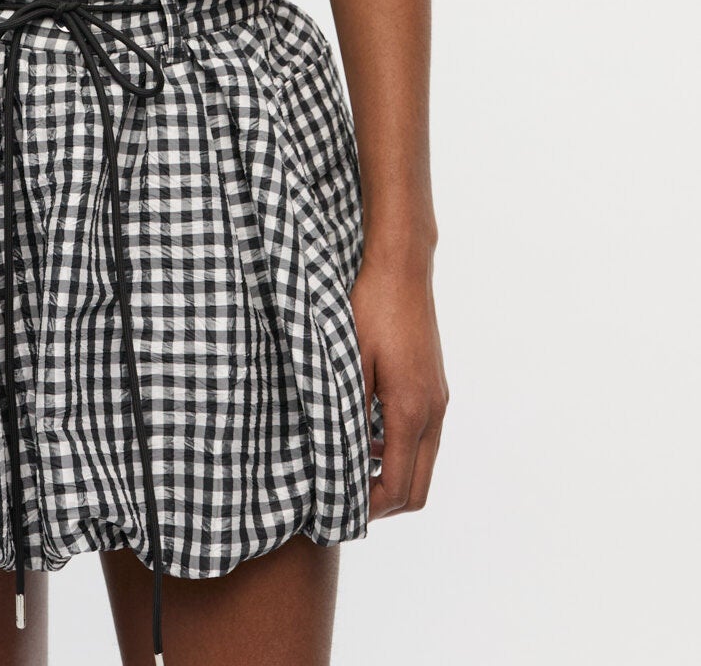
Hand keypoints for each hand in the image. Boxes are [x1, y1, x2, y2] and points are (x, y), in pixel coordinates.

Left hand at [350, 247, 448, 519]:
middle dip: (384, 503)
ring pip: (423, 464)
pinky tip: (368, 435)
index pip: (398, 488)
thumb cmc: (371, 308)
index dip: (369, 508)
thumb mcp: (350, 362)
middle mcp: (433, 412)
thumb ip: (349, 414)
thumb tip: (340, 458)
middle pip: (418, 489)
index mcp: (411, 411)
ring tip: (350, 468)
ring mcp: (439, 400)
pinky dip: (400, 452)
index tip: (337, 507)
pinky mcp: (436, 388)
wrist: (401, 269)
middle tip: (344, 498)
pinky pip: (424, 438)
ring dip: (392, 476)